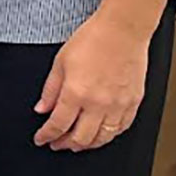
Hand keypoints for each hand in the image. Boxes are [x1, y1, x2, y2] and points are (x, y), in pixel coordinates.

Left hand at [33, 10, 149, 151]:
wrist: (123, 30)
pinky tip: (100, 134)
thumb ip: (50, 90)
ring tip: (76, 143)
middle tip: (57, 144)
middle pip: (80, 138)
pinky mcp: (133, 103)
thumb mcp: (60, 62)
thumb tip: (42, 109)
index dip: (46, 136)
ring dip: (86, 144)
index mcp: (76, 93)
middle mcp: (98, 103)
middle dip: (64, 144)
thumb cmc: (93, 39)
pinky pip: (121, 129)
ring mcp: (118, 105)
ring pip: (102, 138)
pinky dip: (108, 136)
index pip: (58, 125)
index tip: (41, 139)